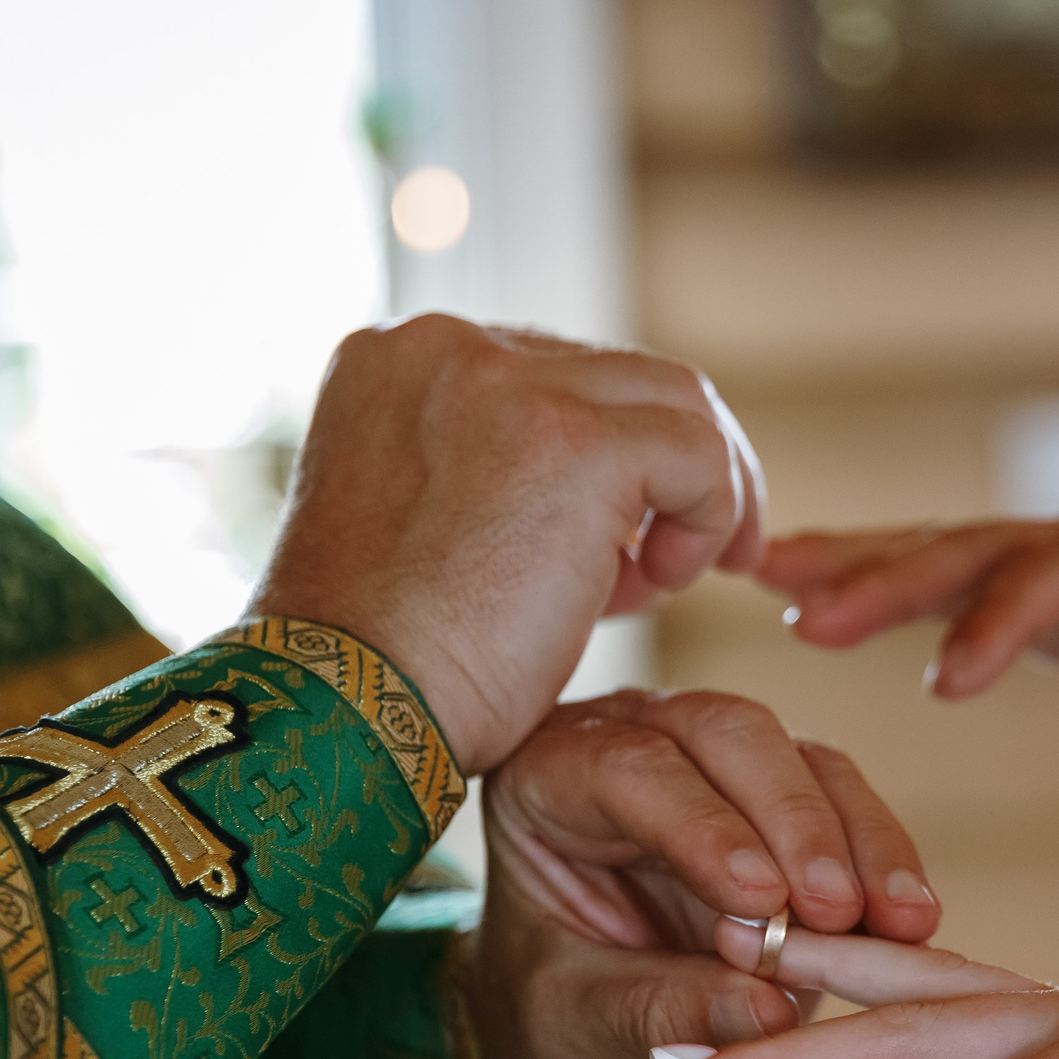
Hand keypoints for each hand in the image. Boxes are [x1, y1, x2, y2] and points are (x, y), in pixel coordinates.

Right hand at [249, 316, 764, 773]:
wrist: (349, 712)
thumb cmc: (388, 660)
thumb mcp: (431, 527)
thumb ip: (502, 480)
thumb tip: (621, 504)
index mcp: (399, 359)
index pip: (553, 373)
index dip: (604, 457)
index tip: (619, 543)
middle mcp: (446, 346)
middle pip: (619, 375)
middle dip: (668, 465)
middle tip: (687, 556)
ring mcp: (509, 382)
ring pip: (673, 399)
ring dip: (700, 490)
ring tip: (672, 579)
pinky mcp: (575, 440)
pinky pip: (696, 453)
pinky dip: (709, 516)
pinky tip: (663, 587)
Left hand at [467, 689, 940, 1058]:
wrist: (580, 1035)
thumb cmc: (553, 1017)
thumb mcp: (579, 1024)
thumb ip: (661, 1011)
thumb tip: (769, 1011)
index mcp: (548, 776)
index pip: (631, 771)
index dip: (703, 829)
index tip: (760, 902)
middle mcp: (635, 742)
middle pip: (729, 736)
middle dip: (795, 822)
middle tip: (837, 910)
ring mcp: (717, 764)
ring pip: (804, 761)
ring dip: (858, 842)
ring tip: (897, 923)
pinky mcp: (786, 799)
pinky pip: (849, 804)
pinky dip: (883, 862)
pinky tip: (910, 921)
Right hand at [760, 491, 1058, 823]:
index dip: (1007, 624)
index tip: (943, 683)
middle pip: (984, 549)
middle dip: (896, 581)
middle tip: (807, 619)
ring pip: (947, 546)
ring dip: (858, 564)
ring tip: (763, 577)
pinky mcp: (1032, 569)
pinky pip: (942, 565)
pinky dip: (866, 568)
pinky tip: (786, 577)